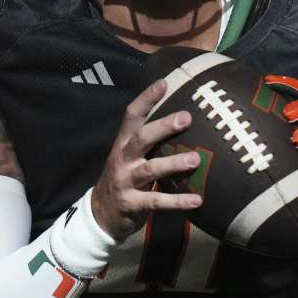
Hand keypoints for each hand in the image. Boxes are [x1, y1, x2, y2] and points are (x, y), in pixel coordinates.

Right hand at [90, 79, 203, 240]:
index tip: (164, 83)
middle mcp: (123, 159)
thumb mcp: (130, 155)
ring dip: (173, 164)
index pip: (132, 116)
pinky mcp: (132, 204)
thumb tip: (183, 118)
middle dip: (163, 127)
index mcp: (123, 143)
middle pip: (141, 138)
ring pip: (150, 170)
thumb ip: (149, 140)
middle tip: (186, 118)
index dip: (146, 99)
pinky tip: (197, 200)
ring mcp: (126, 181)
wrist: (100, 213)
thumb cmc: (124, 177)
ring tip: (195, 159)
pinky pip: (156, 201)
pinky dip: (177, 201)